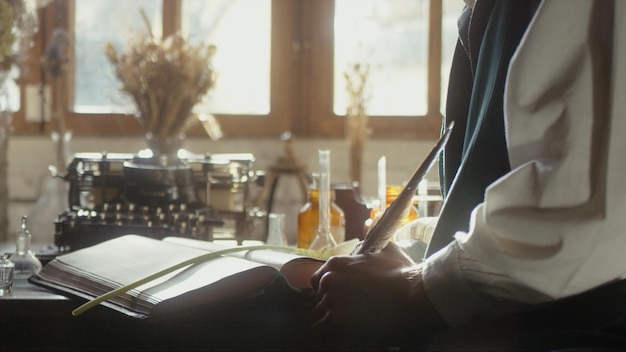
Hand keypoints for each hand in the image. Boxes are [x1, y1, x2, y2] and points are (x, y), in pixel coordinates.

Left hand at [307, 242, 444, 346]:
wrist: (412, 294)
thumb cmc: (401, 273)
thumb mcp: (384, 249)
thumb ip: (369, 246)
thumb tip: (365, 241)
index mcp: (336, 263)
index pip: (317, 281)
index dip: (326, 292)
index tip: (337, 299)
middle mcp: (329, 280)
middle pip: (317, 299)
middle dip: (327, 306)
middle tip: (342, 314)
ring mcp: (332, 300)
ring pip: (315, 315)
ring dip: (325, 321)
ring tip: (338, 326)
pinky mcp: (337, 320)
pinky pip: (317, 330)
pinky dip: (324, 333)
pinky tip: (333, 335)